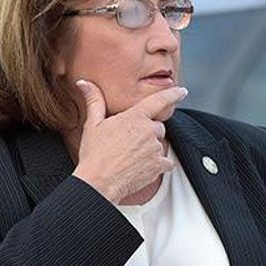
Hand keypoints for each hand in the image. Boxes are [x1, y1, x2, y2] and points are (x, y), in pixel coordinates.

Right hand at [71, 78, 185, 203]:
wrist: (98, 182)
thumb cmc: (94, 154)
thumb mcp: (92, 124)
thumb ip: (94, 100)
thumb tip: (83, 83)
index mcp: (135, 116)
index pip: (159, 100)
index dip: (173, 94)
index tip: (182, 92)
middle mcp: (148, 130)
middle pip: (158, 127)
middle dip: (148, 133)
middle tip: (129, 143)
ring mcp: (155, 148)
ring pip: (160, 144)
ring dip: (150, 149)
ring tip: (131, 157)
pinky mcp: (159, 165)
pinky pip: (166, 162)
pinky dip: (158, 165)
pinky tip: (143, 168)